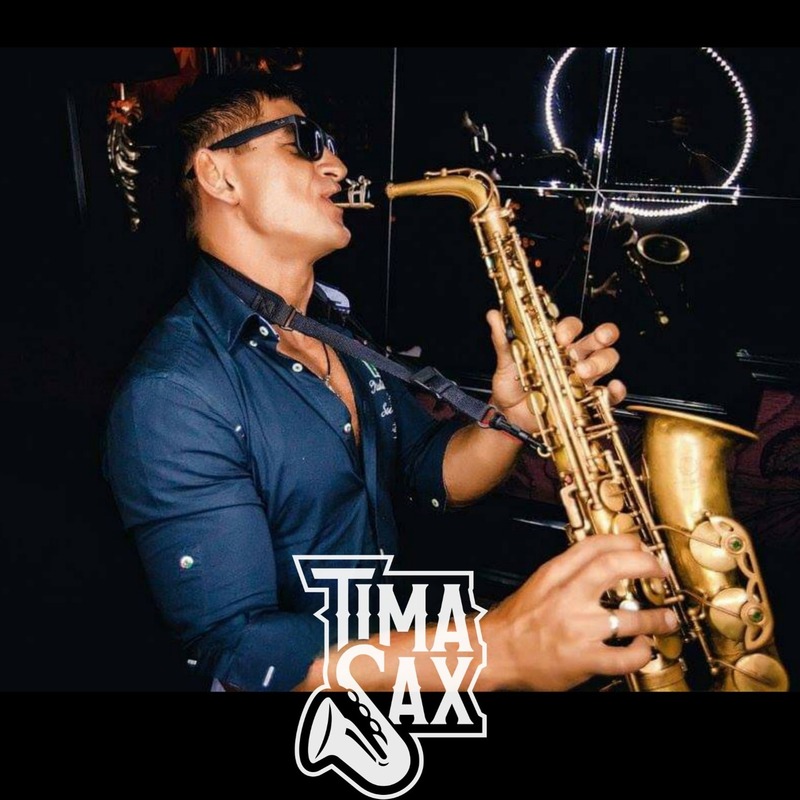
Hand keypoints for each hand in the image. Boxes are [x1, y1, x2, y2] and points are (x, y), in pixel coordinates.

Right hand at [479, 534, 679, 690]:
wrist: (493, 653)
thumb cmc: (515, 622)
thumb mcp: (538, 584)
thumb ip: (567, 572)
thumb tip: (602, 562)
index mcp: (554, 575)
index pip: (594, 545)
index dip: (625, 542)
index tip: (641, 547)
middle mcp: (567, 597)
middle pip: (614, 567)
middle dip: (646, 565)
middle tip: (660, 571)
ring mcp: (577, 629)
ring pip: (631, 618)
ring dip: (657, 618)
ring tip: (666, 619)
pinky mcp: (583, 659)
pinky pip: (625, 657)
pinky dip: (642, 652)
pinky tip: (643, 648)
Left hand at [486, 310, 626, 430]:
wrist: (509, 415)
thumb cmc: (511, 385)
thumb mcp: (506, 362)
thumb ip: (504, 339)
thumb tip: (494, 315)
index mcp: (556, 344)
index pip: (572, 327)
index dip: (570, 328)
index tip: (560, 335)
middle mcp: (573, 358)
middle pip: (598, 339)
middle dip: (602, 335)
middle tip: (596, 338)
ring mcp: (583, 378)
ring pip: (606, 360)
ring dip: (601, 362)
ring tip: (582, 371)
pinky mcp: (587, 399)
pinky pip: (609, 394)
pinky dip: (615, 390)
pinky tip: (611, 387)